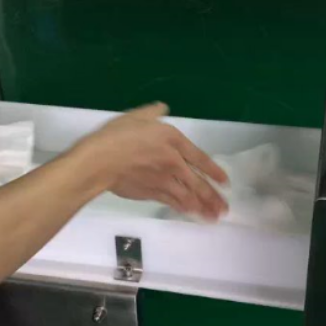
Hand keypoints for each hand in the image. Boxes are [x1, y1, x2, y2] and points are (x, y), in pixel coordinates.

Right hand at [76, 103, 228, 220]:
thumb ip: (154, 112)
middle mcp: (174, 162)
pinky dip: (183, 208)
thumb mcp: (137, 116)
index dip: (215, 171)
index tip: (225, 182)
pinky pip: (172, 202)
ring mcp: (164, 181)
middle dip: (213, 197)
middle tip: (224, 208)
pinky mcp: (151, 194)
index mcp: (173, 140)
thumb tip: (163, 108)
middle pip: (199, 183)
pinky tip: (190, 213)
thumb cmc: (117, 136)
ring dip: (202, 207)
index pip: (200, 158)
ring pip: (188, 197)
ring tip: (213, 217)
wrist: (100, 161)